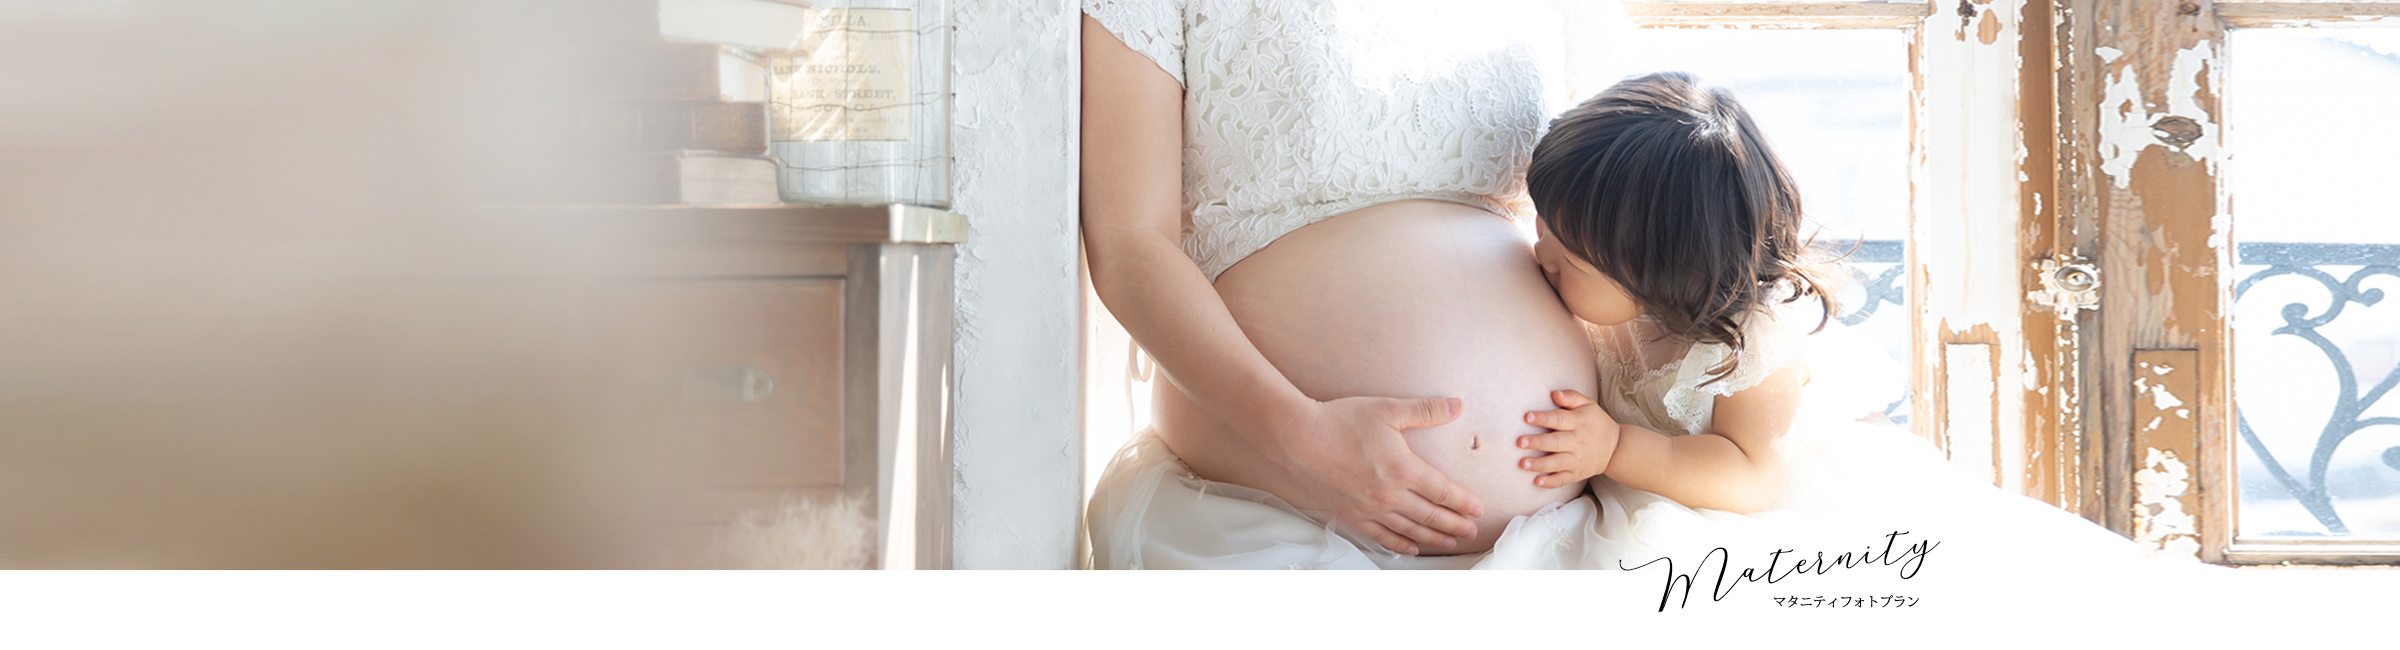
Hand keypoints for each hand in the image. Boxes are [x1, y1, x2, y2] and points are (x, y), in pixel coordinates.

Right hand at [1279, 396, 1486, 554]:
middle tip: (1470, 532)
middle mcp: (1389, 495)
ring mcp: (1369, 508)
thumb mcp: (1387, 409)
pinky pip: (1381, 536)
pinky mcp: (1350, 515)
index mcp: (1403, 469)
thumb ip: (1424, 411)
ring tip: (1449, 543)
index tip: (1478, 509)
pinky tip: (1410, 547)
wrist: (1297, 440)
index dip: (1463, 502)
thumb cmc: (1339, 422)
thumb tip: (1456, 406)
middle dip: (1455, 524)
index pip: (1443, 491)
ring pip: (1409, 529)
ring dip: (1433, 538)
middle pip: (1431, 515)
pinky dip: (1399, 544)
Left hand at [1518, 389, 1620, 488]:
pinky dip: (1551, 482)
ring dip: (1540, 464)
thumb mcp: (1588, 405)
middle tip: (1520, 442)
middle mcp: (1577, 442)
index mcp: (1578, 423)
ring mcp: (1577, 459)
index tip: (1528, 417)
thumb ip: (1571, 397)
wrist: (1615, 448)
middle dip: (1537, 443)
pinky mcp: (1577, 473)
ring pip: (1557, 463)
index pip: (1559, 419)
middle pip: (1556, 442)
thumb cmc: (1596, 422)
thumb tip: (1554, 393)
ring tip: (1523, 463)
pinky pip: (1563, 479)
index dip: (1543, 418)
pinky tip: (1538, 481)